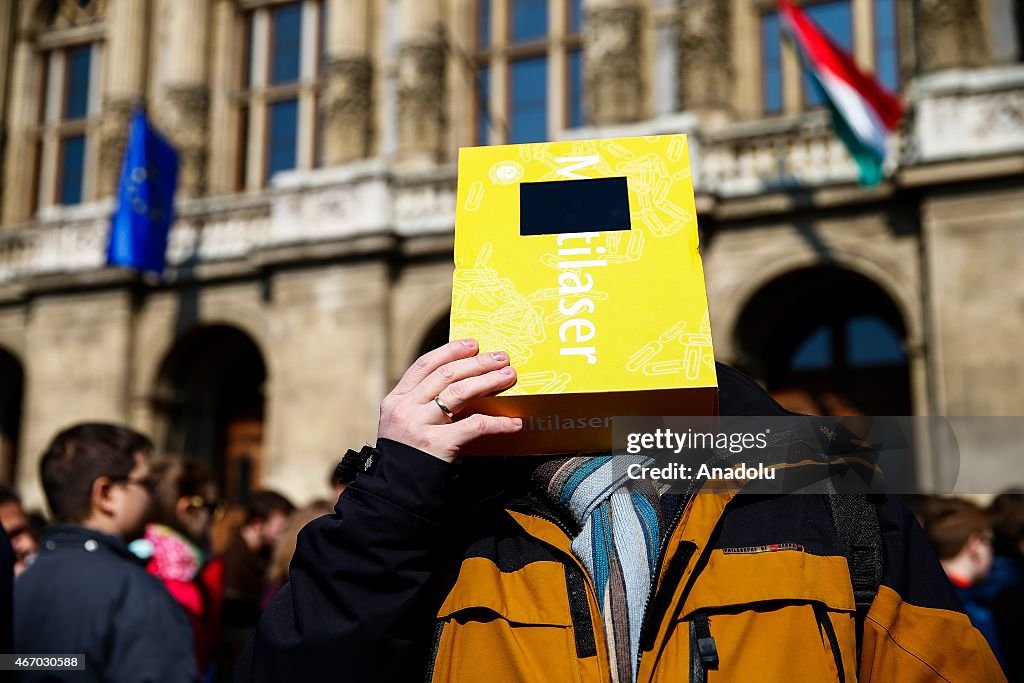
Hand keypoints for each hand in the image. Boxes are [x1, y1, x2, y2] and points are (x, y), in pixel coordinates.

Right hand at [378, 339, 521, 461]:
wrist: (396, 493)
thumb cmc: (407, 458)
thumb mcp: (404, 425)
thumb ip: (422, 404)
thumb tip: (462, 383)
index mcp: (396, 399)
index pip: (424, 365)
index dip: (450, 351)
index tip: (473, 345)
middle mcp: (405, 408)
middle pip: (447, 375)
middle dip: (478, 363)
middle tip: (502, 358)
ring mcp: (419, 425)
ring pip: (460, 392)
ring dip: (489, 381)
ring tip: (509, 376)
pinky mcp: (436, 444)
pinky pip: (474, 426)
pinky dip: (498, 423)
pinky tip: (514, 422)